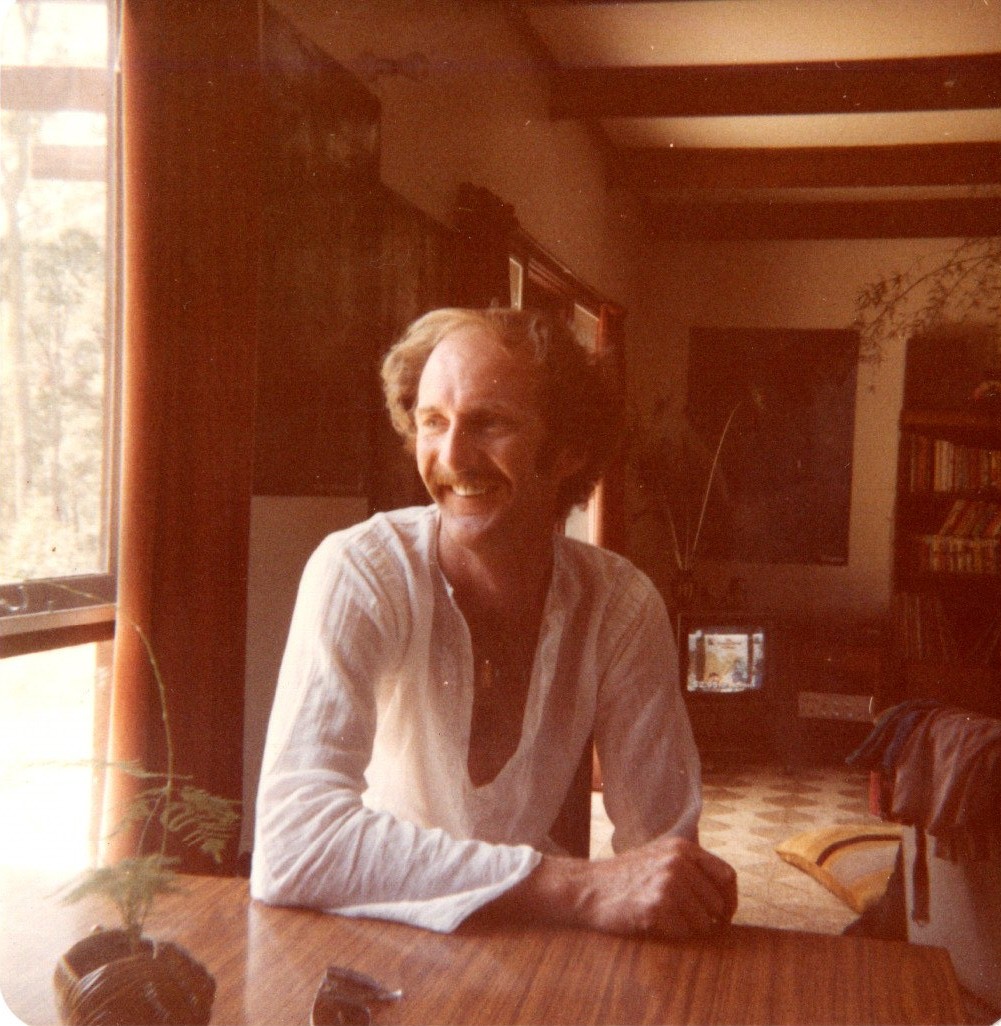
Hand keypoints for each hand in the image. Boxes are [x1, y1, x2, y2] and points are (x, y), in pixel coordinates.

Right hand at [574, 834, 737, 938]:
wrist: (587, 888)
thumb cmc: (625, 877)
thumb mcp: (660, 857)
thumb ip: (691, 867)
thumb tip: (727, 896)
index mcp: (682, 848)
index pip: (727, 875)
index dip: (730, 899)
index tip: (724, 916)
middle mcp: (678, 862)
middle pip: (718, 903)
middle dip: (708, 920)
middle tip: (689, 924)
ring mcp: (667, 883)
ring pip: (703, 922)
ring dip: (689, 929)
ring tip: (665, 919)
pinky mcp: (656, 907)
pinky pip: (683, 932)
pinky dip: (672, 934)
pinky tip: (653, 923)